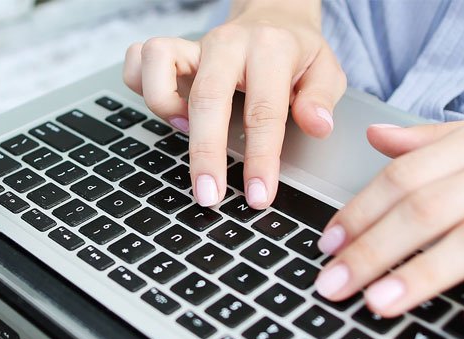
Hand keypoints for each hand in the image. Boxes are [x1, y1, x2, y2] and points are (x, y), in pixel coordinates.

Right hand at [122, 0, 343, 208]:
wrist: (274, 16)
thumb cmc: (297, 52)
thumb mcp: (326, 70)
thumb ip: (320, 98)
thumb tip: (317, 126)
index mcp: (271, 49)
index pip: (263, 110)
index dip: (260, 158)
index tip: (257, 195)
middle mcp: (228, 43)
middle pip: (206, 97)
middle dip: (205, 153)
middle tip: (209, 195)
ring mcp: (196, 44)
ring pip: (157, 62)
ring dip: (165, 106)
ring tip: (185, 132)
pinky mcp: (173, 49)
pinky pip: (137, 58)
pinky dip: (139, 85)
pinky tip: (169, 111)